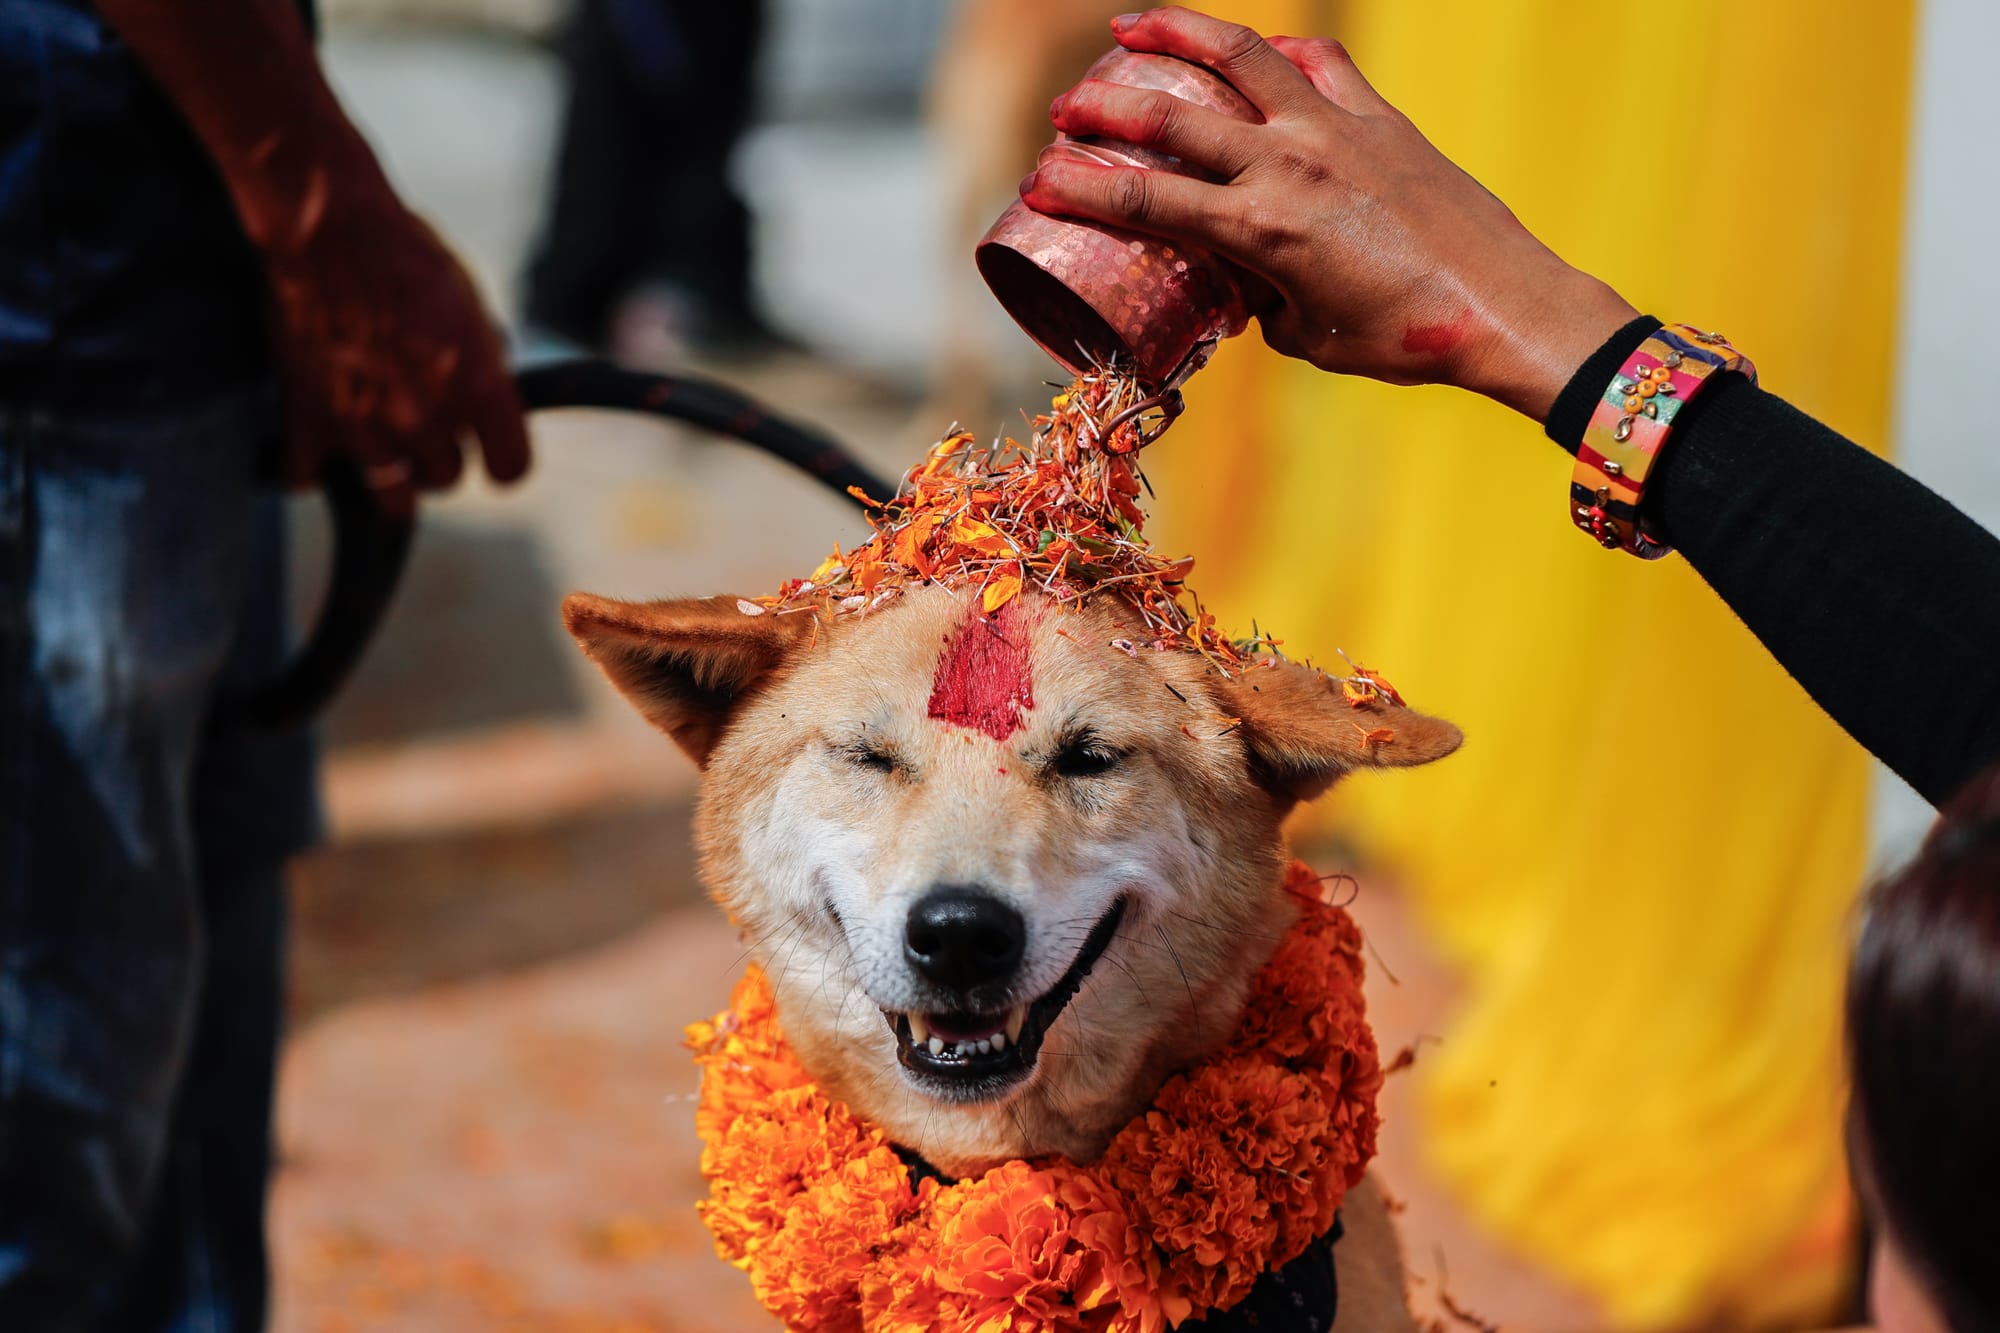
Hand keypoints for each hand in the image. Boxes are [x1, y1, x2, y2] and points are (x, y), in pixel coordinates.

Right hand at [254, 151, 528, 515]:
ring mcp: (364, 428)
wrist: (327, 229)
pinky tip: (317, 449)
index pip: (511, 468)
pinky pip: (308, 480)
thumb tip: (493, 392)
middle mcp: (425, 419)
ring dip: (392, 478)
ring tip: (383, 448)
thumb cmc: (407, 254)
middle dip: (441, 458)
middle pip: (446, 480)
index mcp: (478, 389)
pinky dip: (312, 469)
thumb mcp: (473, 302)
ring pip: (393, 498)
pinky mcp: (307, 421)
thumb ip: (486, 359)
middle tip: (424, 427)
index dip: (505, 462)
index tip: (495, 454)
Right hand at [1021, 7, 1637, 421]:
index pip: (1145, 202)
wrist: (1504, 304)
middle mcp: (1289, 166)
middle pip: (1172, 117)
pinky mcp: (1379, 117)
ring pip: (1240, 56)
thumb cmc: (1406, 338)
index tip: (1039, 183)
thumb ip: (1264, 305)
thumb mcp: (1309, 339)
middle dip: (1105, 107)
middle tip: (1065, 108)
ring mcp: (1335, 130)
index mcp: (1261, 231)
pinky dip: (1277, 52)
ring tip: (1131, 23)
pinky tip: (1254, 51)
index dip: (1081, 190)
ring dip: (1178, 31)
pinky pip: (1316, 63)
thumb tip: (1247, 290)